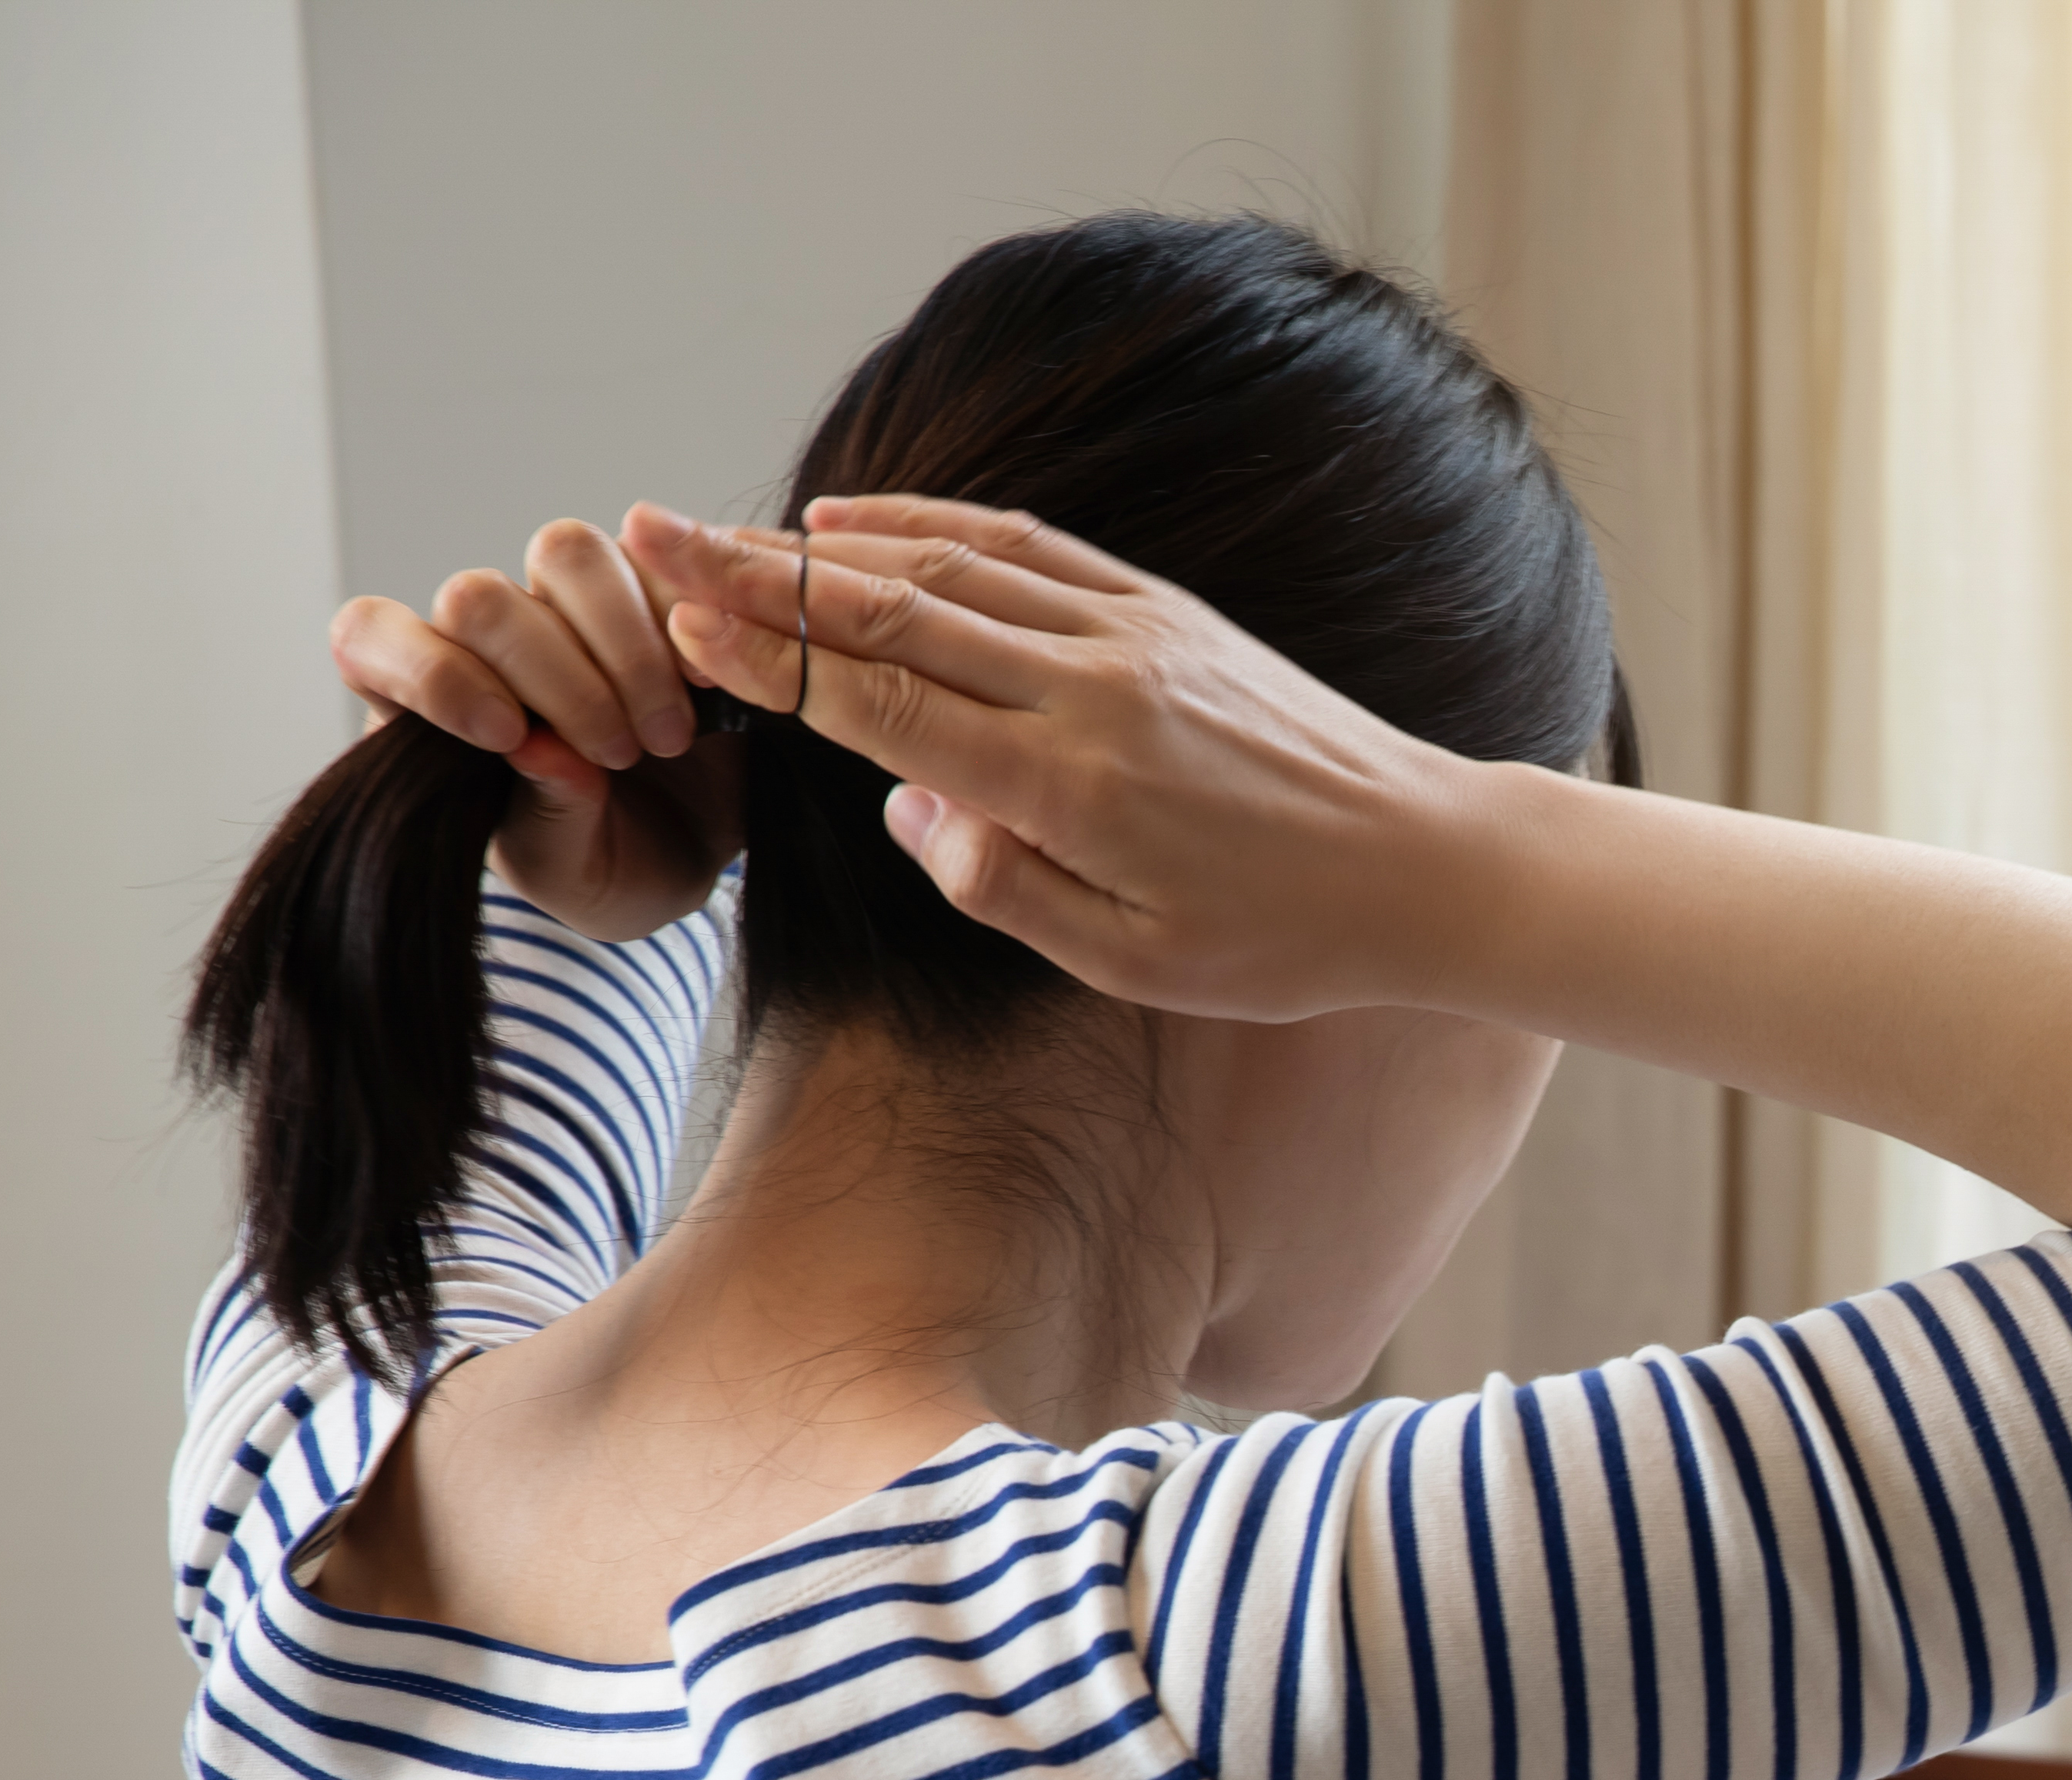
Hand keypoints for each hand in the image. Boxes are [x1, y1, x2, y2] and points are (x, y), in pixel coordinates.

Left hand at [331, 509, 739, 939]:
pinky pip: (661, 564)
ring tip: (668, 736)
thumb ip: (545, 816)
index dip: (431, 672)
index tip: (506, 735)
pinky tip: (709, 693)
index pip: (371, 637)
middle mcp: (486, 640)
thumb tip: (544, 750)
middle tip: (619, 755)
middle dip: (559, 679)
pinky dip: (690, 628)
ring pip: (567, 554)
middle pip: (480, 596)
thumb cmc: (596, 864)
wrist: (690, 856)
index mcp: (427, 705)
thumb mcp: (566, 870)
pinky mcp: (649, 592)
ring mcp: (567, 605)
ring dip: (628, 648)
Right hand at [647, 495, 1498, 1022]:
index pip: (882, 704)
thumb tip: (902, 805)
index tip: (677, 624)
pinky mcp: (1167, 613)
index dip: (769, 660)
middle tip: (646, 535)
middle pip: (891, 614)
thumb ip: (1003, 887)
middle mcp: (1092, 689)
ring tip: (724, 528)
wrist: (1425, 865)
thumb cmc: (1281, 941)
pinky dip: (934, 526)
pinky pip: (1028, 550)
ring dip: (824, 545)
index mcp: (1071, 787)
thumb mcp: (1135, 963)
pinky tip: (861, 523)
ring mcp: (1133, 637)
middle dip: (756, 575)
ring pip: (949, 566)